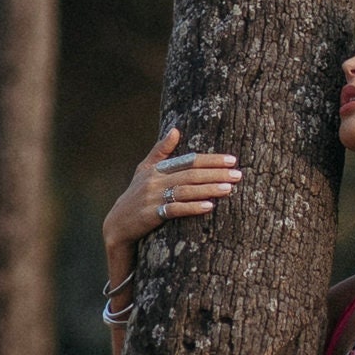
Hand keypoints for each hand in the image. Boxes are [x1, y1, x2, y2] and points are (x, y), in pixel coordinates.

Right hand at [103, 127, 240, 259]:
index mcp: (157, 169)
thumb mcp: (144, 170)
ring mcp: (153, 198)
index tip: (232, 160)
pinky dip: (192, 207)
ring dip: (208, 189)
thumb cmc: (135, 195)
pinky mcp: (152, 215)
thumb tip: (176, 129)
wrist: (117, 224)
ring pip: (185, 191)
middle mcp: (155, 181)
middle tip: (238, 175)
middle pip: (191, 174)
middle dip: (216, 174)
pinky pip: (175, 210)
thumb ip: (160, 151)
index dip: (211, 160)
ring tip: (229, 188)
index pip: (189, 160)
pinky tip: (209, 206)